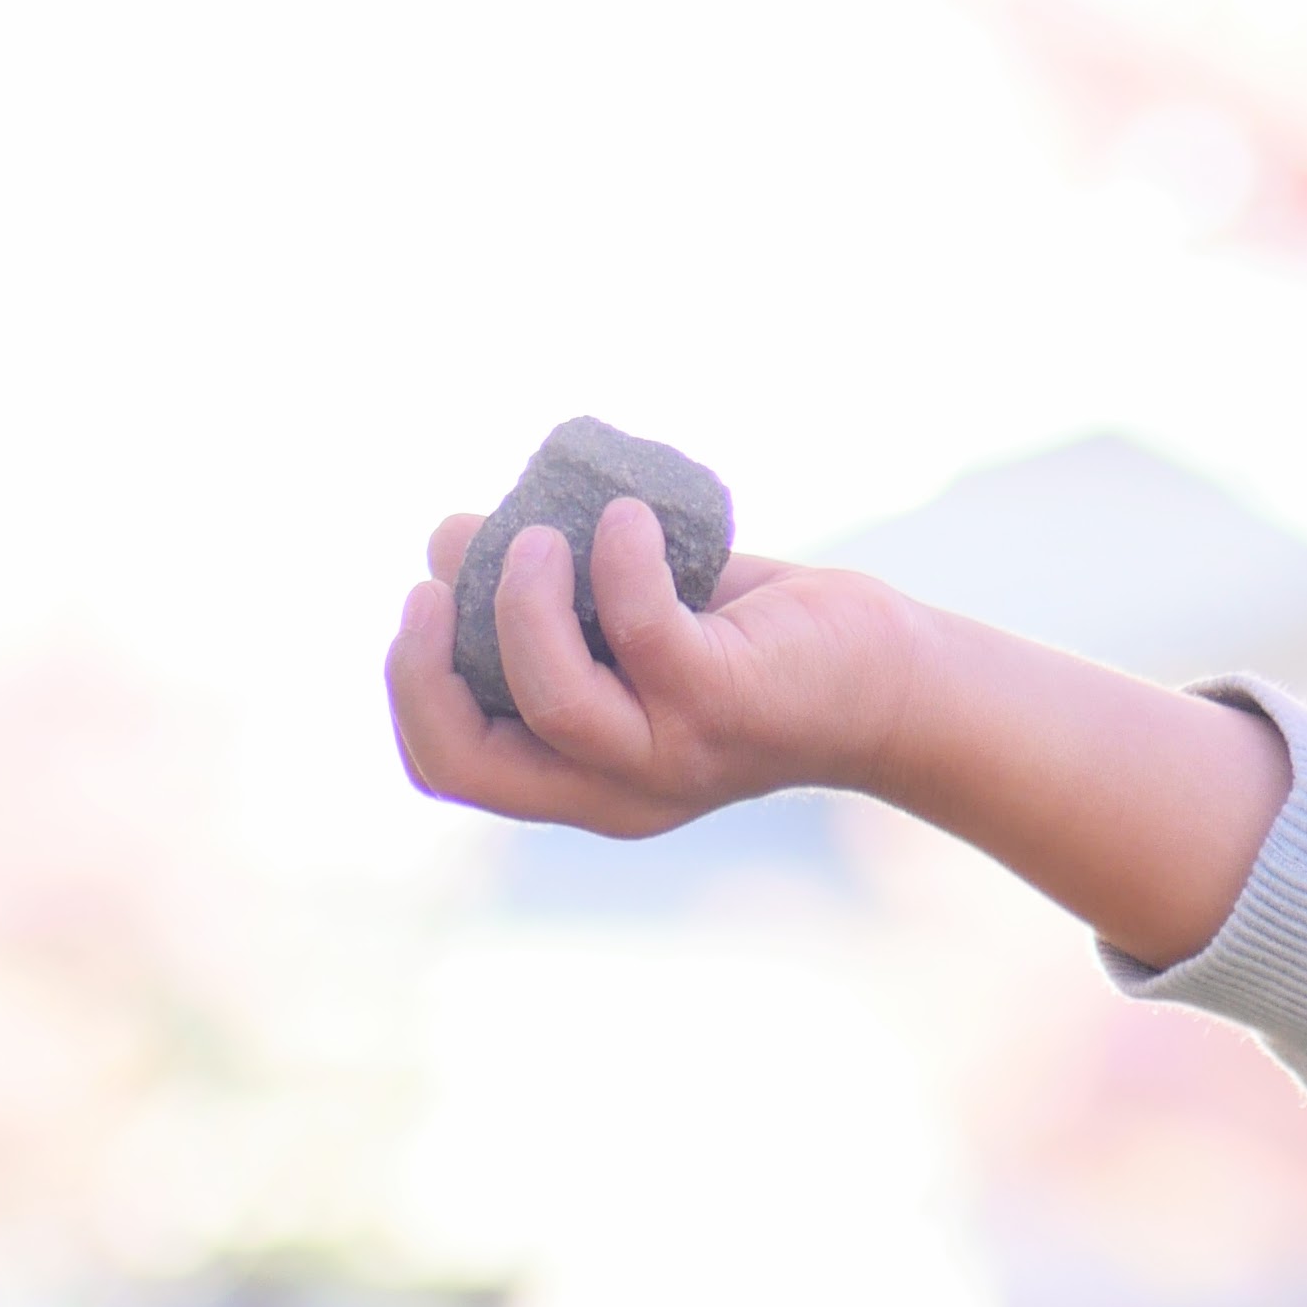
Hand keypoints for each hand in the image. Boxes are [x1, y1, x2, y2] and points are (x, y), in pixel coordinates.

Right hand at [384, 498, 1294, 962]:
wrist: (899, 681)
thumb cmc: (761, 642)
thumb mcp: (636, 623)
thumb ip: (553, 593)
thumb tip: (455, 536)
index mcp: (582, 777)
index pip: (450, 766)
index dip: (407, 689)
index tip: (420, 603)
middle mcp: (618, 787)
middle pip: (466, 762)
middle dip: (423, 669)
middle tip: (437, 578)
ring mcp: (672, 754)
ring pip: (552, 699)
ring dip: (522, 601)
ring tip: (543, 535)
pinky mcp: (728, 704)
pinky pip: (645, 632)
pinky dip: (621, 563)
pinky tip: (629, 518)